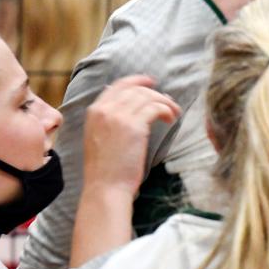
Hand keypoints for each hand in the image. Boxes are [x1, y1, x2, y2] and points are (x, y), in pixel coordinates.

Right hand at [82, 75, 180, 195]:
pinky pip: (156, 108)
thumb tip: (130, 104)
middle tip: (168, 101)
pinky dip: (167, 110)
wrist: (105, 188)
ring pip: (147, 96)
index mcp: (94, 112)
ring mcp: (119, 116)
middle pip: (135, 89)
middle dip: (154, 93)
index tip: (150, 82)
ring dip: (164, 102)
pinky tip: (171, 119)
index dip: (136, 81)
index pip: (118, 85)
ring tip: (173, 112)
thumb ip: (108, 119)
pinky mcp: (135, 126)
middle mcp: (105, 110)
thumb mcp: (98, 137)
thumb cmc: (105, 169)